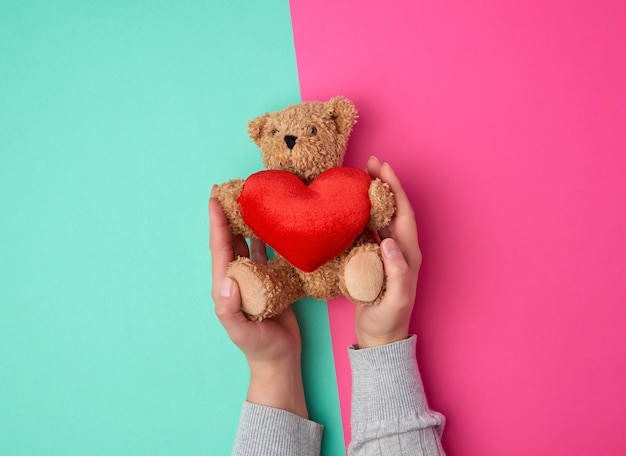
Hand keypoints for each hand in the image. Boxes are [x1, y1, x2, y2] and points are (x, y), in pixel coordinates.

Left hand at [209, 188, 307, 417]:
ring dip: (246, 222)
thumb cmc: (258, 347)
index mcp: (226, 285)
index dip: (216, 223)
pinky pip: (267, 254)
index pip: (219, 248)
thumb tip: (226, 281)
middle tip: (229, 189)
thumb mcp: (241, 332)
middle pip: (230, 239)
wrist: (279, 359)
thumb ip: (230, 310)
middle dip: (228, 215)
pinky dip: (267, 238)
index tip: (214, 198)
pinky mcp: (270, 281)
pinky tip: (272, 224)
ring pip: (247, 243)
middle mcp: (237, 277)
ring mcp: (253, 278)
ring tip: (250, 200)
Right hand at [354, 157, 421, 348]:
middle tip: (369, 163)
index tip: (382, 168)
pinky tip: (351, 207)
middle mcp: (400, 250)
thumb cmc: (388, 321)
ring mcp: (388, 254)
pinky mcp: (375, 260)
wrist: (380, 338)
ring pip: (382, 217)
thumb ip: (397, 272)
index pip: (403, 213)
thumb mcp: (395, 300)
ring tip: (360, 178)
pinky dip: (363, 214)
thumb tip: (388, 242)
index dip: (394, 189)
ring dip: (373, 196)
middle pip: (394, 209)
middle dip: (384, 184)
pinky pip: (370, 230)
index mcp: (408, 255)